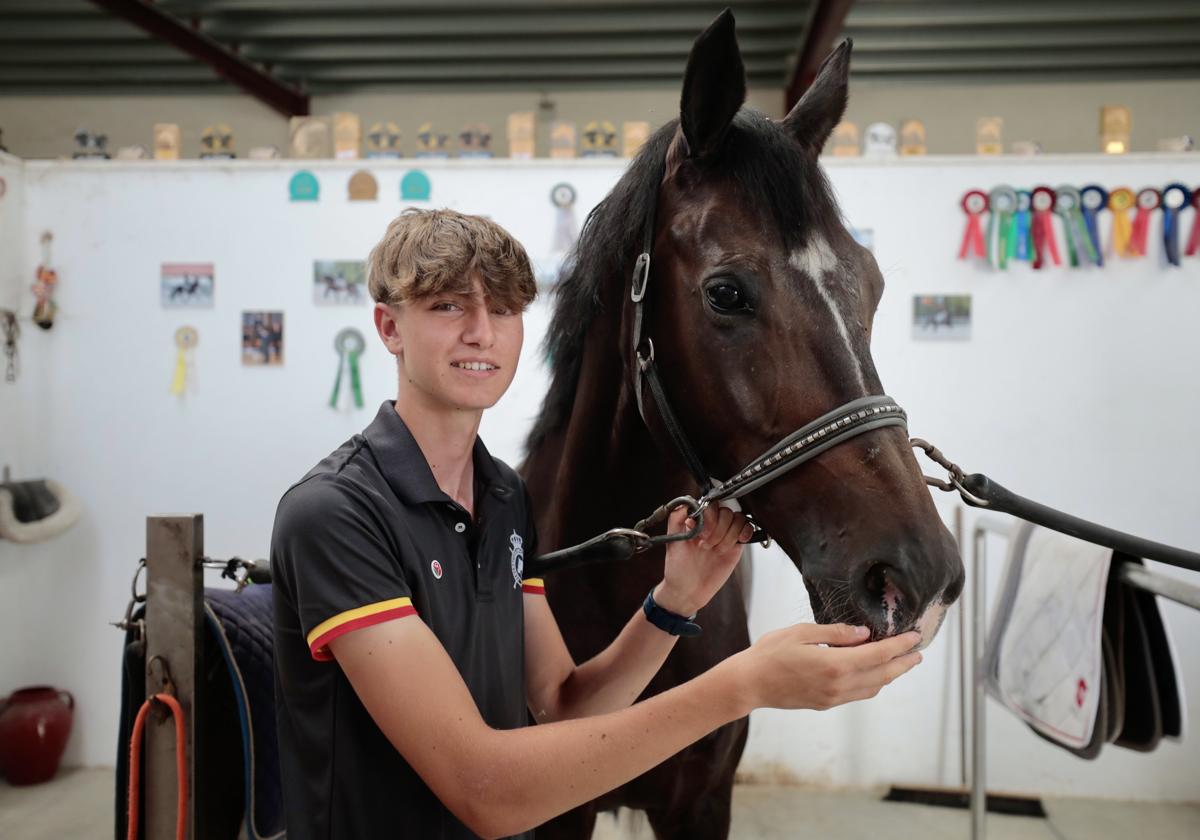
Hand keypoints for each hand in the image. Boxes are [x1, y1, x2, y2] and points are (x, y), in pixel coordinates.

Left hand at [655, 504, 753, 616]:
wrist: (688, 590)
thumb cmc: (677, 567)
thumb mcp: (672, 541)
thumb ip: (676, 519)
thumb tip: (685, 502)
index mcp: (698, 521)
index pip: (711, 505)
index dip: (709, 518)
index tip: (701, 533)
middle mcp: (712, 526)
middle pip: (727, 512)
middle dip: (718, 529)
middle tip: (706, 545)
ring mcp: (725, 535)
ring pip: (738, 520)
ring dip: (728, 535)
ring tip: (715, 550)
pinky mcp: (735, 547)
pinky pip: (747, 531)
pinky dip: (745, 533)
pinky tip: (737, 542)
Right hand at [730, 625, 921, 712]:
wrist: (750, 684)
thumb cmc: (770, 653)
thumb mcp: (802, 632)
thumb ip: (836, 633)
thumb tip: (864, 634)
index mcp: (835, 664)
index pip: (879, 655)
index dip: (900, 646)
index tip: (915, 637)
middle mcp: (839, 685)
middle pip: (883, 675)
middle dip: (903, 663)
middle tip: (918, 652)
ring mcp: (834, 697)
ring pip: (873, 687)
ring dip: (891, 675)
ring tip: (901, 662)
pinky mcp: (826, 703)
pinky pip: (859, 694)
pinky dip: (874, 683)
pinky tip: (874, 674)